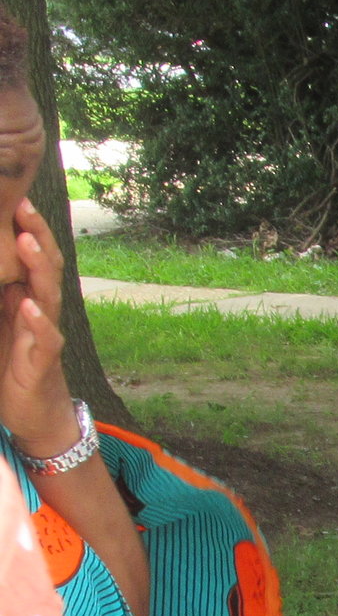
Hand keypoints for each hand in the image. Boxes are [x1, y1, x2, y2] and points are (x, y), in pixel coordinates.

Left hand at [0, 201, 76, 458]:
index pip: (32, 257)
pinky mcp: (43, 361)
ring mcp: (45, 334)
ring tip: (27, 241)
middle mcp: (41, 311)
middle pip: (45, 265)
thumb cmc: (12, 369)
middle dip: (35, 234)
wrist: (36, 417)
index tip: (13, 197)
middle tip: (21, 203)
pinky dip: (37, 320)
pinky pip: (45, 338)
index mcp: (27, 299)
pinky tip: (28, 305)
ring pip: (47, 294)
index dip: (26, 227)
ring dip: (38, 266)